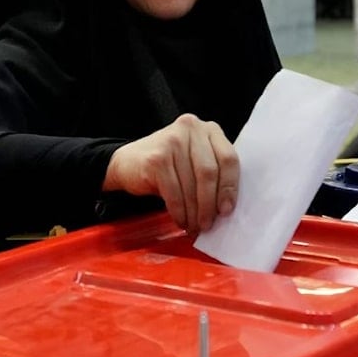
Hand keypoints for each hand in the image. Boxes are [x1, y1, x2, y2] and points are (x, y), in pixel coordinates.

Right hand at [103, 114, 238, 233]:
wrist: (128, 163)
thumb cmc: (168, 166)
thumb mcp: (194, 160)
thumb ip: (214, 173)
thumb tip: (227, 208)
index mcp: (209, 129)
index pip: (228, 159)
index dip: (230, 187)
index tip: (227, 210)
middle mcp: (191, 129)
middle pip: (209, 173)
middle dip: (210, 204)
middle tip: (208, 224)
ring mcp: (172, 141)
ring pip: (192, 186)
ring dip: (194, 213)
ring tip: (194, 227)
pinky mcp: (156, 158)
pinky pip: (174, 193)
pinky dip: (179, 212)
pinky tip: (181, 221)